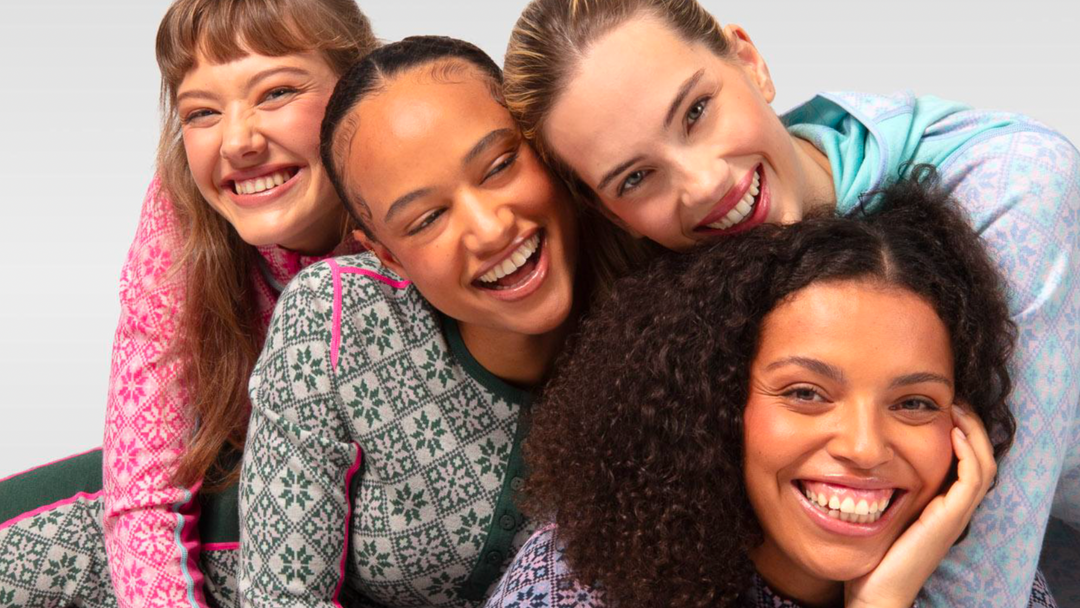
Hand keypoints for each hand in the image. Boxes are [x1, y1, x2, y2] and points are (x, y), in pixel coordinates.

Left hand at [844, 406, 996, 607]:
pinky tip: (953, 433)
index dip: (960, 433)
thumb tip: (857, 457)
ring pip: (982, 467)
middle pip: (979, 459)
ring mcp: (953, 515)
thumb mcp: (879, 510)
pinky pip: (971, 481)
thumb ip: (880, 487)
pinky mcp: (948, 520)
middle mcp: (951, 509)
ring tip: (957, 408)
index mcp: (939, 505)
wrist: (875, 590)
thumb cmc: (871, 554)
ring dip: (973, 433)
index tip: (942, 406)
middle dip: (971, 426)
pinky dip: (968, 454)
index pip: (963, 462)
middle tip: (955, 399)